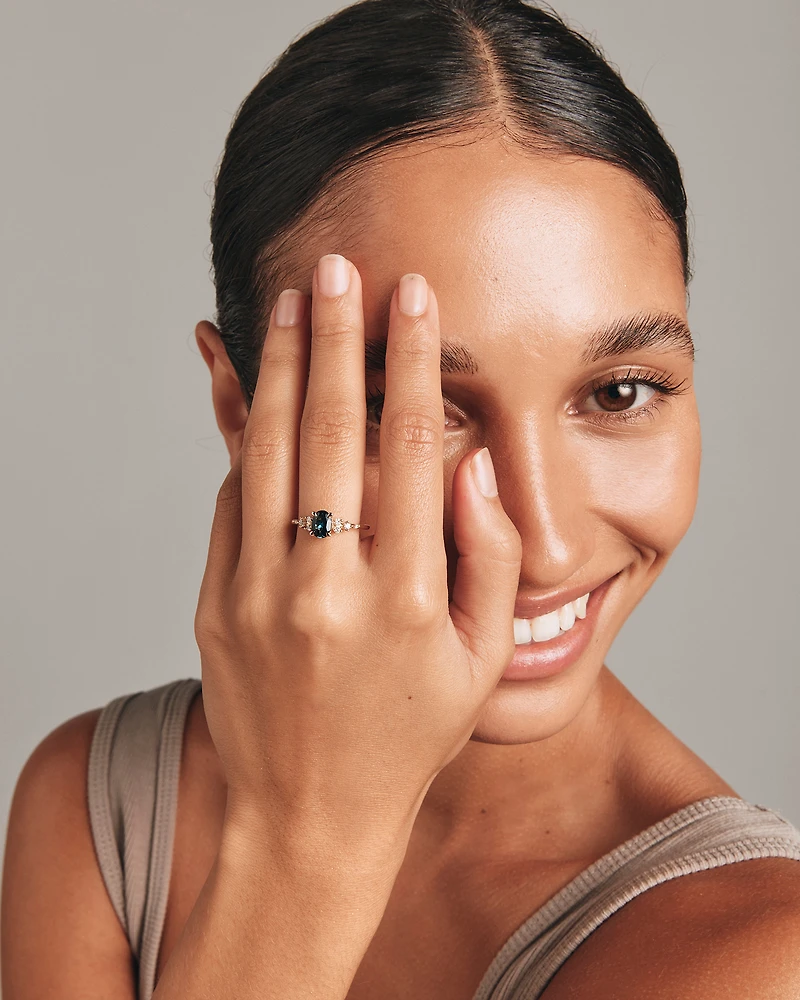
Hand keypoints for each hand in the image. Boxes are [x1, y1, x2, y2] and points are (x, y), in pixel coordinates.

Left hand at [194, 254, 521, 867]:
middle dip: (338, 337)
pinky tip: (246, 380)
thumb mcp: (477, 664)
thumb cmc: (406, 738)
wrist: (308, 816)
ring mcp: (261, 593)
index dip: (414, 363)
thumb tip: (475, 465)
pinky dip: (239, 434)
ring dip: (279, 366)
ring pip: (266, 450)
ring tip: (289, 301)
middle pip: (332, 431)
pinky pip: (228, 498)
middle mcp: (331, 588)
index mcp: (410, 600)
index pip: (414, 449)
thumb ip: (486, 561)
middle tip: (340, 268)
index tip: (414, 299)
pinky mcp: (215, 602)